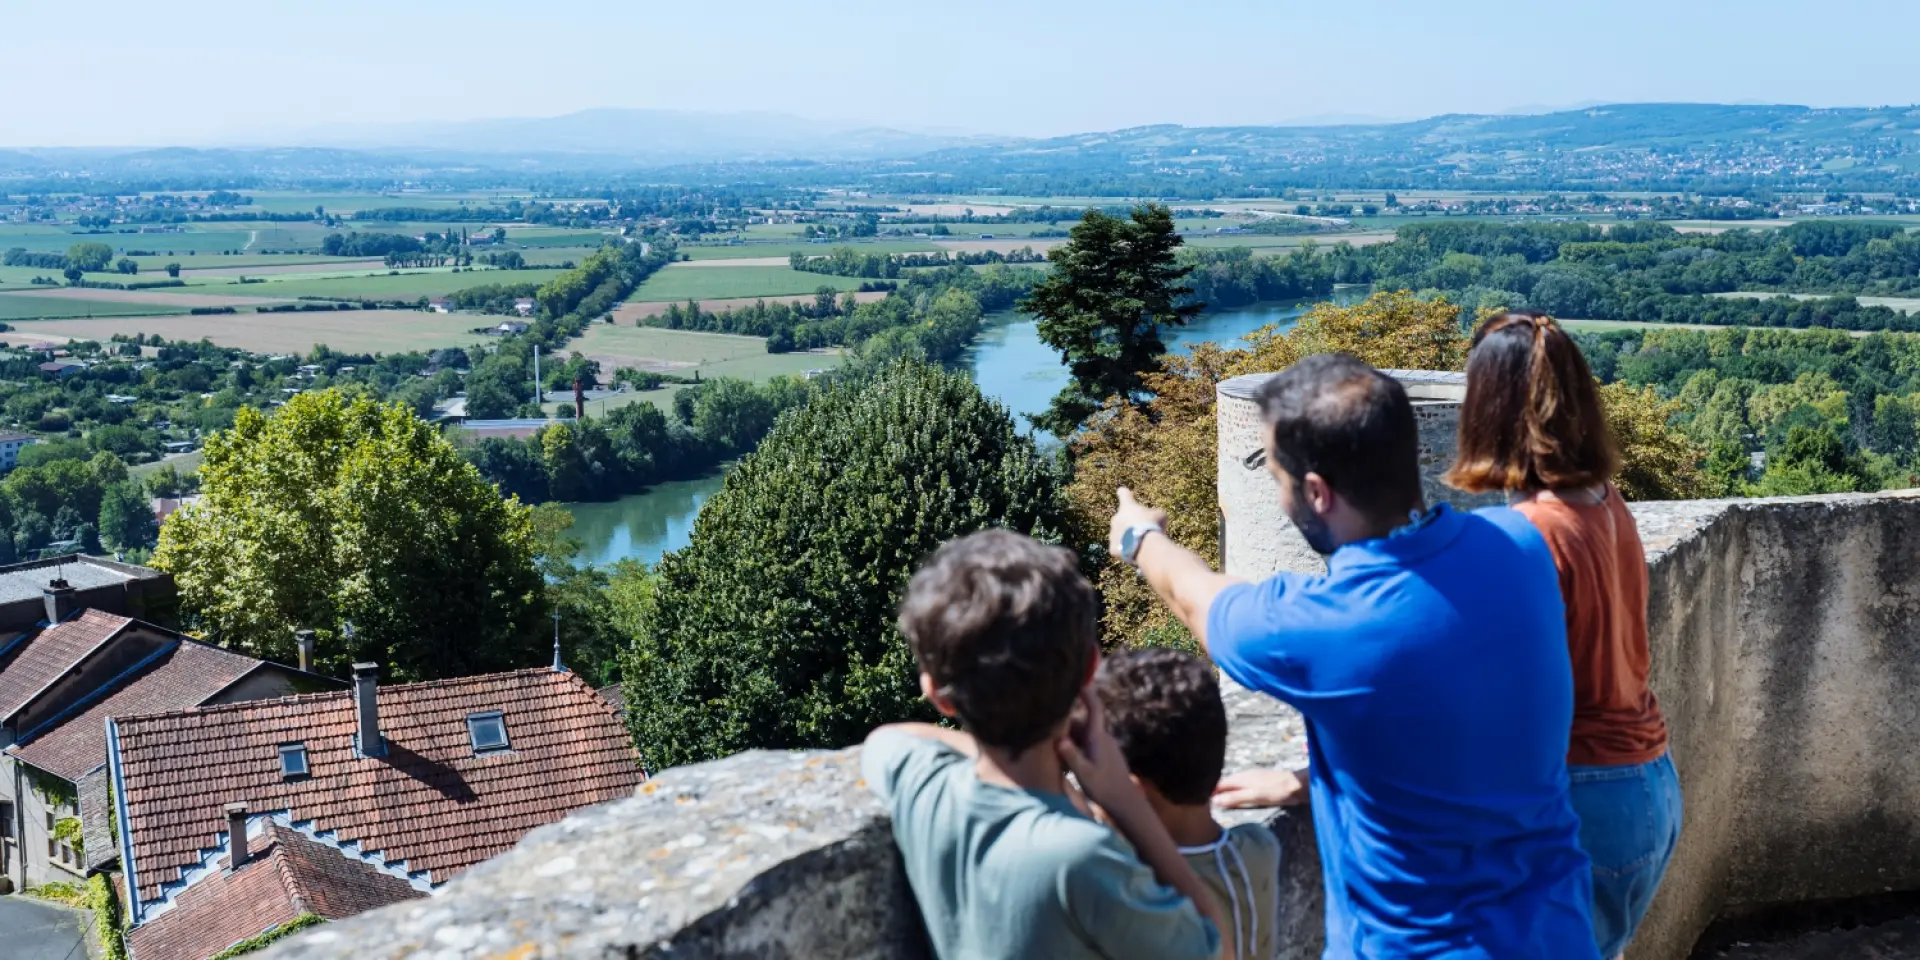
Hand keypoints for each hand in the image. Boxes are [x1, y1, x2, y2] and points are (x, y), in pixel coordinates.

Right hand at [1055, 688, 1139, 809]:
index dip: (1087, 693)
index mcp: (1098, 737)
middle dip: (1066, 726)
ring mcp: (1105, 746)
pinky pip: (1087, 744)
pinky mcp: (1105, 755)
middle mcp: (1103, 738)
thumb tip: (1059, 739)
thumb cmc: (1104, 788)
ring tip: (1055, 752)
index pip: (1095, 708)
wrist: (1125, 802)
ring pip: (1083, 734)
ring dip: (1070, 739)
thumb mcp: (1084, 774)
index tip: (1078, 681)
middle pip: (1082, 723)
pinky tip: (1067, 762)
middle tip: (1047, 733)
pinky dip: (1076, 747)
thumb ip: (1071, 756)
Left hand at [1107, 487, 1169, 558]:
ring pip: (1119, 534)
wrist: (1145, 546)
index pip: (1123, 494)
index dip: (1125, 493)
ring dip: (1127, 536)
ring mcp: (1112, 534)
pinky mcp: (1113, 548)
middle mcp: (1116, 518)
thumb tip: (1154, 517)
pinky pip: (1119, 548)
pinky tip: (1136, 552)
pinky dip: (1126, 550)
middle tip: (1142, 529)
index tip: (1124, 492)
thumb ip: (1154, 514)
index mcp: (1127, 506)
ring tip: (1140, 543)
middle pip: (1121, 518)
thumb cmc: (1153, 526)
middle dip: (1129, 522)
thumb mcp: (1160, 515)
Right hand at [1213, 767, 1309, 808]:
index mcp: (1240, 778)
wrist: (1297, 785)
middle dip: (1215, 791)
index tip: (1199, 800)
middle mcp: (1244, 775)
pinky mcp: (1259, 781)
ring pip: (1233, 783)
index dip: (1208, 791)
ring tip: (1218, 802)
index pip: (1218, 783)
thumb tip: (1214, 800)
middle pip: (1224, 783)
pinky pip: (1241, 785)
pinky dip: (1235, 791)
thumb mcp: (1254, 796)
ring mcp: (1252, 776)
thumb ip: (1235, 798)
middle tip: (1205, 803)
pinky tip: (1237, 797)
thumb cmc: (1276, 791)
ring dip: (1225, 791)